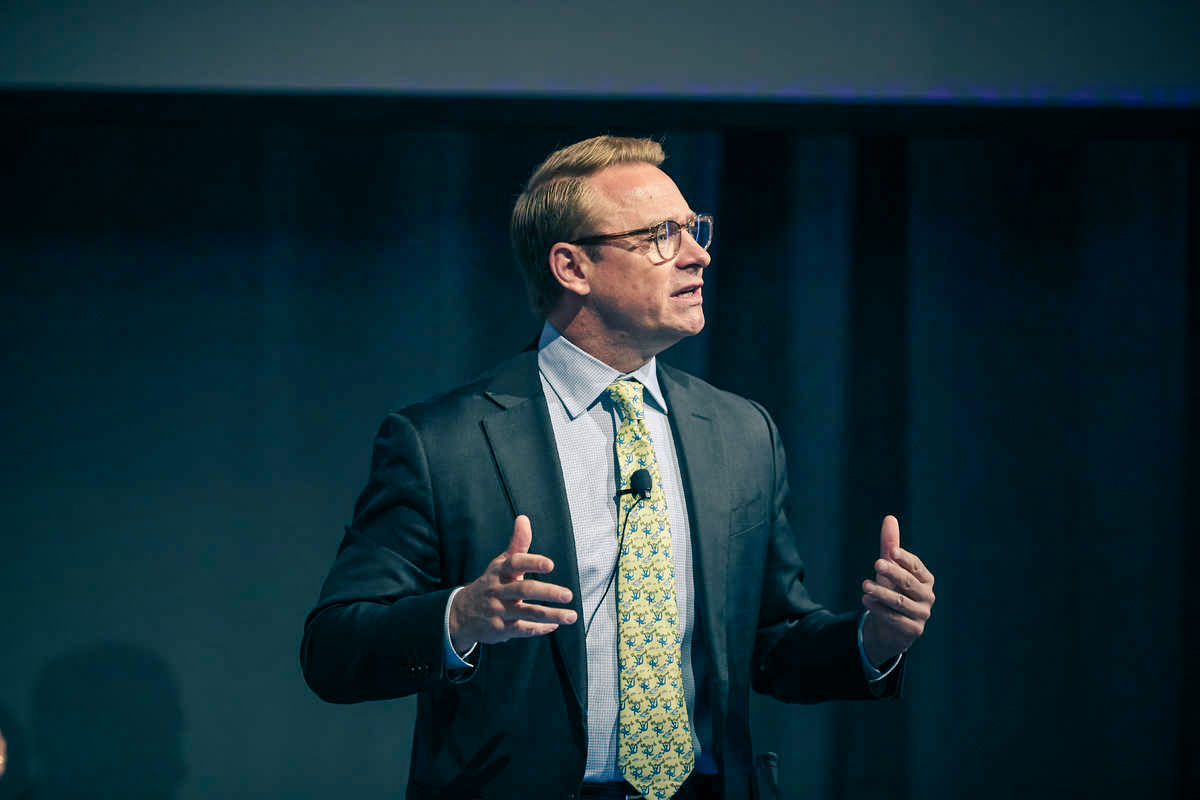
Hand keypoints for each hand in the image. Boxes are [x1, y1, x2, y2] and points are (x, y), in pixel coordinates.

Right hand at [448, 515, 576, 652]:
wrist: (462, 613)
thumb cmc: (491, 583)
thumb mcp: (501, 563)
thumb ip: (517, 543)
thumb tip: (524, 518)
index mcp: (500, 571)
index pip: (515, 564)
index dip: (532, 563)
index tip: (550, 564)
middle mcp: (499, 590)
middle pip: (524, 590)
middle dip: (548, 593)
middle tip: (568, 594)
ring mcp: (499, 610)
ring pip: (528, 613)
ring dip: (552, 615)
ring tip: (571, 616)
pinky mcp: (501, 628)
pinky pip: (523, 629)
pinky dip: (540, 628)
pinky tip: (554, 626)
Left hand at [861, 514, 934, 665]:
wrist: (890, 627)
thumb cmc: (892, 591)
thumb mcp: (889, 568)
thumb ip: (890, 546)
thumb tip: (889, 518)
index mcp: (925, 579)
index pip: (916, 567)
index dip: (905, 559)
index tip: (891, 551)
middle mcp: (927, 596)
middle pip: (909, 583)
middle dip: (893, 573)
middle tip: (876, 564)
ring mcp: (921, 614)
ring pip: (901, 602)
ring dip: (882, 593)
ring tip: (864, 585)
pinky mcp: (913, 630)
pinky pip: (895, 619)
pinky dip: (880, 609)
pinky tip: (866, 600)